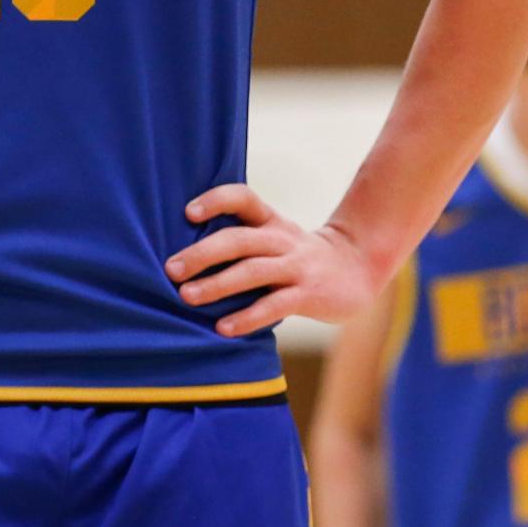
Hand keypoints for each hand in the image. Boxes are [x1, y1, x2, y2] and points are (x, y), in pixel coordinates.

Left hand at [165, 184, 379, 336]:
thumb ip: (241, 240)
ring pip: (253, 271)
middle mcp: (281, 239)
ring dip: (218, 284)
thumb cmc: (298, 255)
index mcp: (270, 220)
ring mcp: (296, 266)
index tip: (189, 213)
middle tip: (171, 269)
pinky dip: (247, 317)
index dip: (216, 201)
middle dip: (202, 253)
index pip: (243, 198)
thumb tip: (183, 254)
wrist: (356, 268)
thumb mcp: (273, 237)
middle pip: (239, 239)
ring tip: (187, 296)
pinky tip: (224, 328)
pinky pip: (274, 305)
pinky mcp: (308, 294)